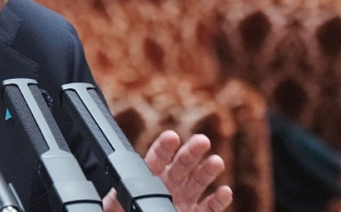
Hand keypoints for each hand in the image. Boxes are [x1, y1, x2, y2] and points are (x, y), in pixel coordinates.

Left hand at [101, 130, 232, 211]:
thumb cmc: (124, 211)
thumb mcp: (115, 205)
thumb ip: (117, 198)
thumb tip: (118, 193)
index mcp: (148, 177)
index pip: (157, 158)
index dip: (164, 147)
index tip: (172, 137)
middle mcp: (168, 184)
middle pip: (181, 164)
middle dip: (191, 151)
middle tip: (202, 140)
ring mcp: (183, 198)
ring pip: (197, 181)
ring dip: (207, 171)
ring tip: (216, 161)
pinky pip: (209, 206)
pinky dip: (218, 199)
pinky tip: (225, 191)